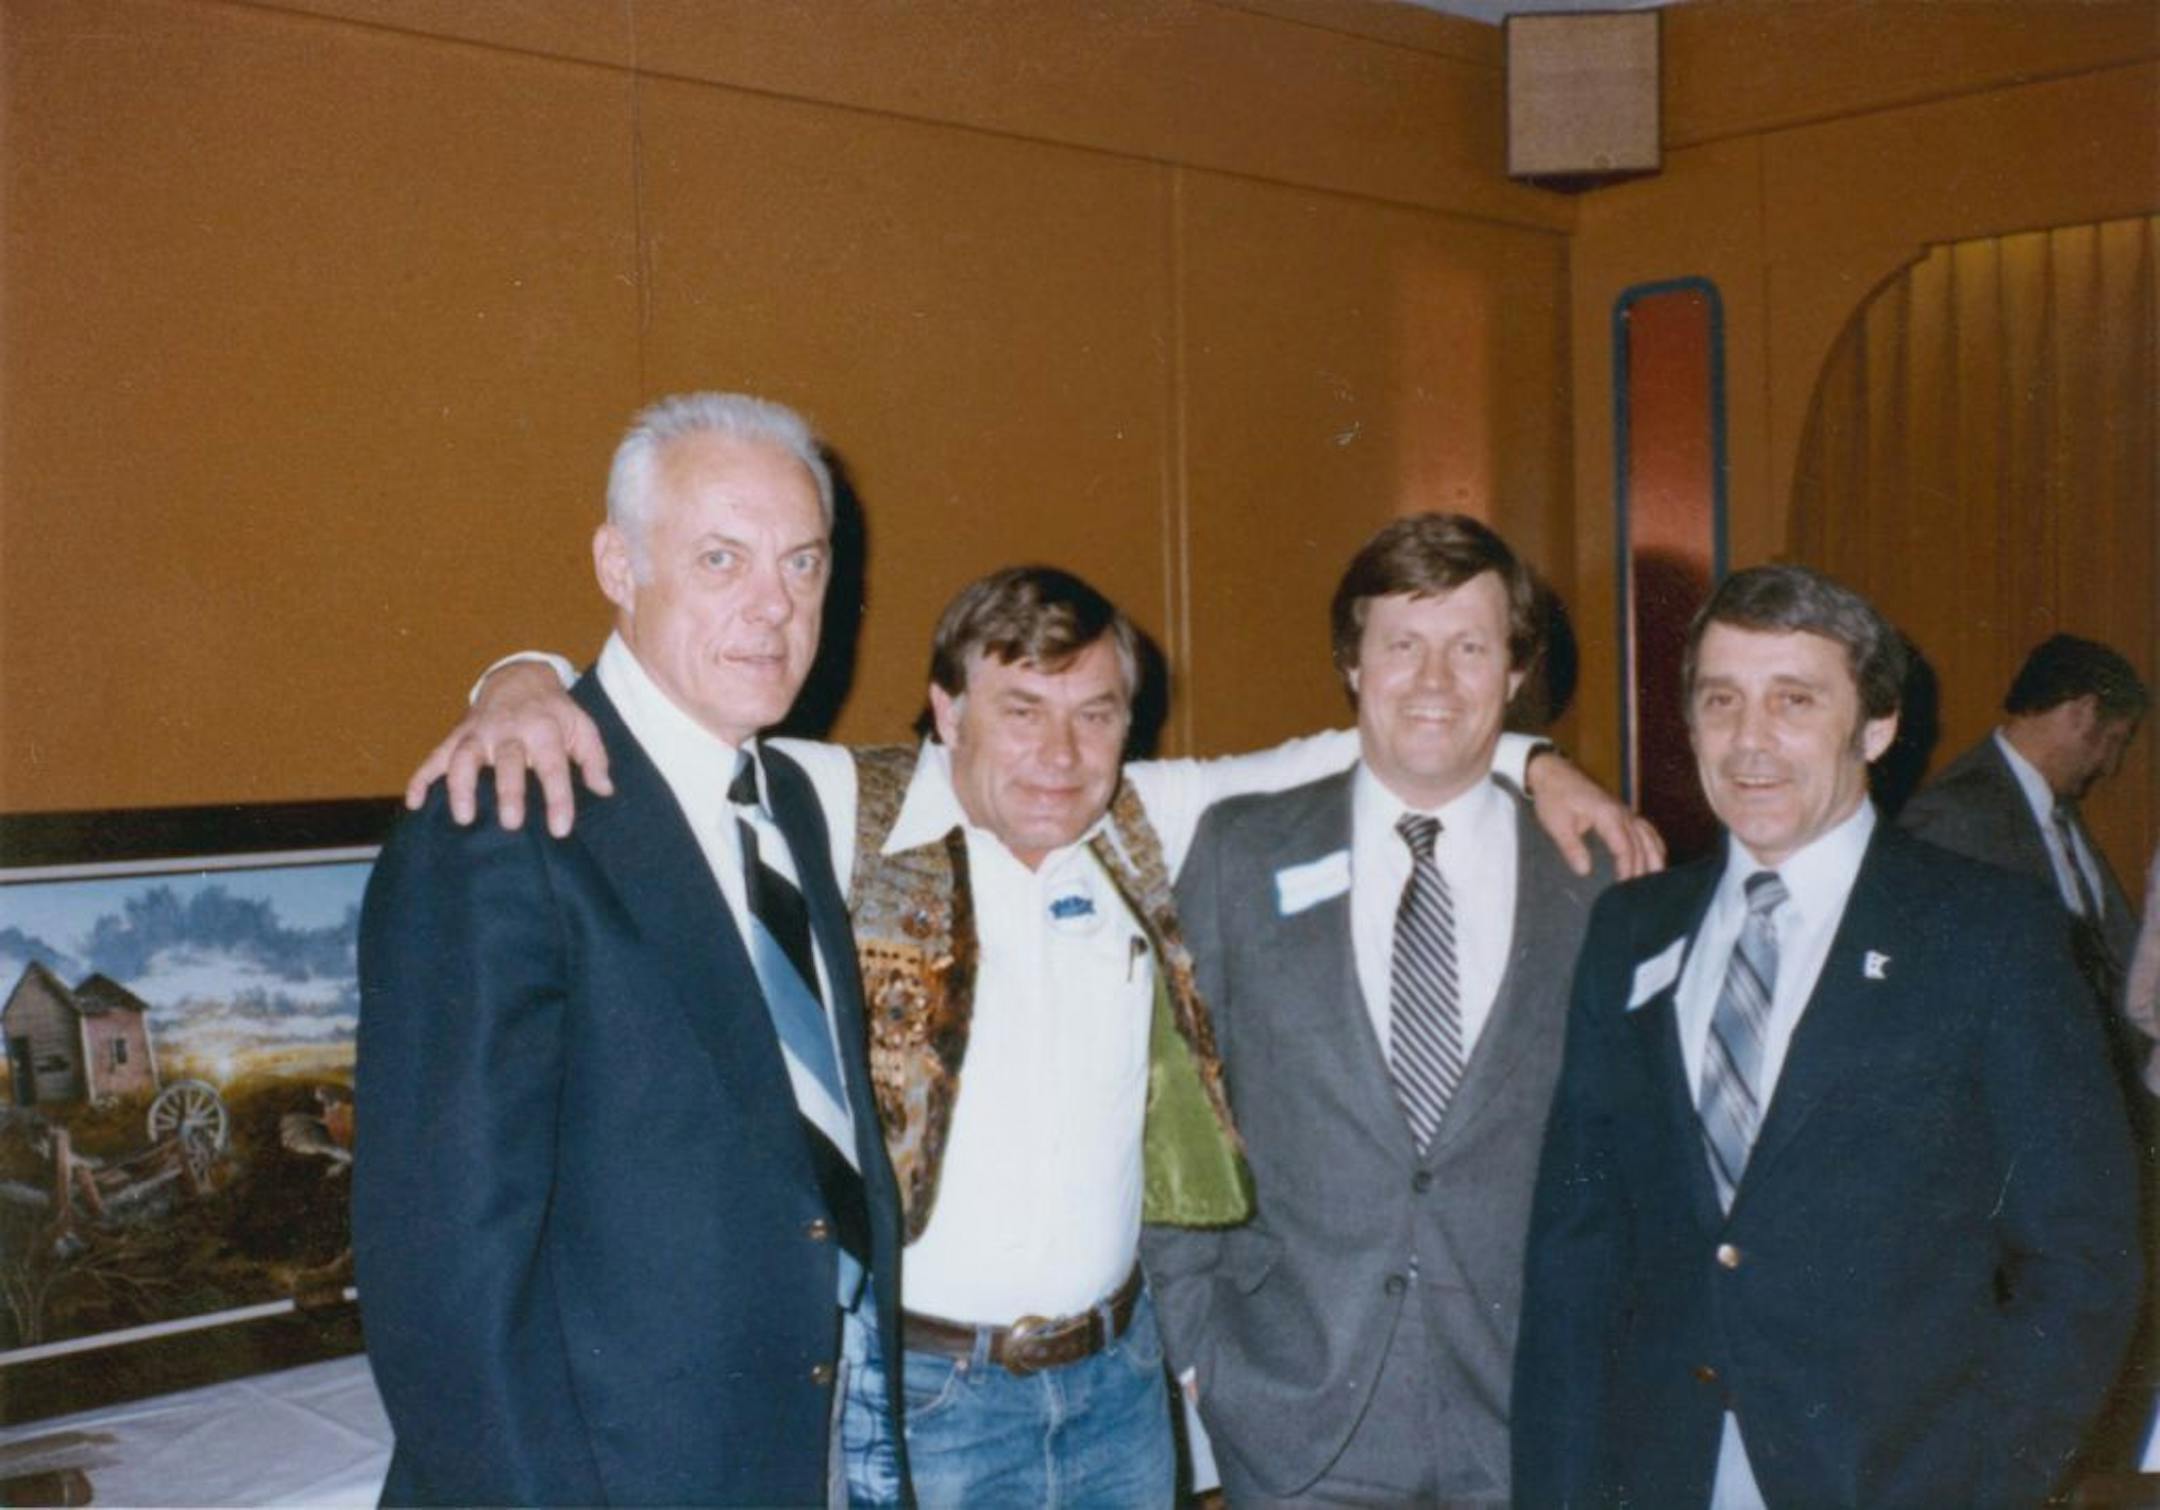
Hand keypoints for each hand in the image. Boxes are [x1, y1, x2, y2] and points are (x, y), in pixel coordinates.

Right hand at [403, 661, 611, 835]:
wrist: (519, 677)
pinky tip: (415, 803)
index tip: (560, 829)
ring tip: (463, 818)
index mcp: (544, 730)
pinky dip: (422, 777)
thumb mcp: (583, 727)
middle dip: (508, 792)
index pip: (553, 766)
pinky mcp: (458, 736)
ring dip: (461, 786)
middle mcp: (509, 730)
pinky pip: (435, 756)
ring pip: (465, 757)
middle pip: (508, 762)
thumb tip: (605, 790)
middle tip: (511, 824)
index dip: (558, 798)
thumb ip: (594, 759)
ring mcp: (479, 733)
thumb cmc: (555, 712)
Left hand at [1525, 749, 1665, 879]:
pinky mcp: (1623, 811)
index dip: (1627, 869)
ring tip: (1655, 882)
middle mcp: (1622, 812)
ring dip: (1654, 858)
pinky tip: (1657, 857)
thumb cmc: (1553, 797)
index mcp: (1608, 815)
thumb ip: (1571, 847)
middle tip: (1640, 894)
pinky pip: (1646, 828)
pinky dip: (1654, 844)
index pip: (1625, 847)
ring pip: (1649, 836)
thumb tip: (1584, 871)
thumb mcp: (1557, 824)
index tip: (1625, 888)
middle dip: (1642, 869)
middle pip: (1641, 845)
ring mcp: (1625, 811)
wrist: (1552, 772)